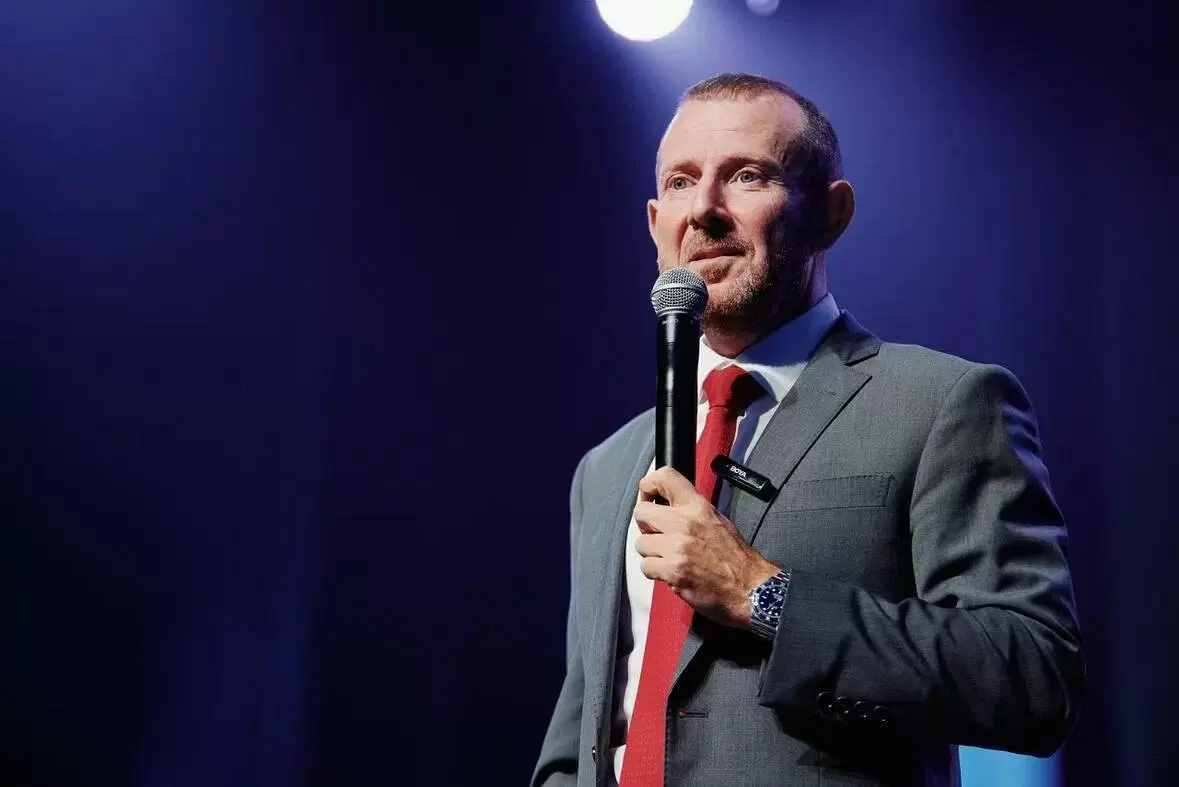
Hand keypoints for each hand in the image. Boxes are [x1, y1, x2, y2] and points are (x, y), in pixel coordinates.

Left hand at [635, 465, 780, 628]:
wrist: (749, 586)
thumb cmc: (734, 557)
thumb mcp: (717, 520)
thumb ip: (691, 511)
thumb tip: (666, 507)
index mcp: (698, 507)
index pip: (665, 477)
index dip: (649, 487)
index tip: (650, 499)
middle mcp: (685, 522)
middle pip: (641, 512)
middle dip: (645, 526)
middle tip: (657, 535)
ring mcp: (677, 547)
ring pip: (641, 544)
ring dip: (651, 553)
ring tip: (668, 558)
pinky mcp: (672, 570)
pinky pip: (646, 567)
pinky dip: (655, 572)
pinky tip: (670, 573)